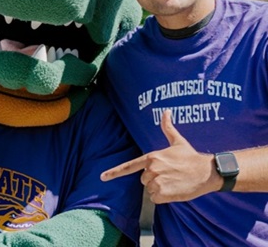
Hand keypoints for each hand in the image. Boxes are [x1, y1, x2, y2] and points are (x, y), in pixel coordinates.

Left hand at [100, 109, 221, 203]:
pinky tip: (175, 190)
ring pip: (150, 190)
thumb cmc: (191, 157)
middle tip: (170, 175)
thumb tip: (166, 111)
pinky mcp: (163, 194)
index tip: (102, 177)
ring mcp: (157, 181)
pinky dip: (164, 198)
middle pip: (143, 179)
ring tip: (174, 181)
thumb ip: (167, 128)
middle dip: (154, 179)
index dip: (114, 172)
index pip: (129, 166)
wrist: (207, 172)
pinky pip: (156, 199)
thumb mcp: (177, 141)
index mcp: (152, 157)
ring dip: (160, 189)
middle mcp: (152, 169)